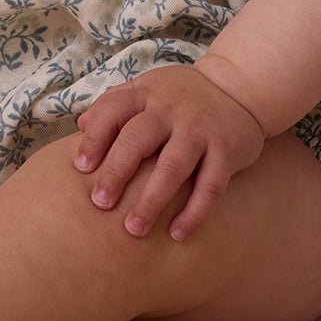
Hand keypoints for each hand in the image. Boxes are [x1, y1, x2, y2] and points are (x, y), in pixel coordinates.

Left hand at [71, 64, 267, 239]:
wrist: (239, 87)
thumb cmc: (181, 96)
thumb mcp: (148, 88)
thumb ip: (115, 103)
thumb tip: (80, 125)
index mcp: (147, 94)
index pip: (113, 110)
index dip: (95, 139)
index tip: (80, 168)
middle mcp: (172, 109)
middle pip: (138, 139)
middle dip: (117, 172)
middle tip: (101, 204)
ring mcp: (201, 130)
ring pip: (173, 166)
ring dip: (152, 200)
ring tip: (134, 229)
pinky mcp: (227, 151)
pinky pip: (210, 186)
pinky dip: (194, 212)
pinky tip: (177, 233)